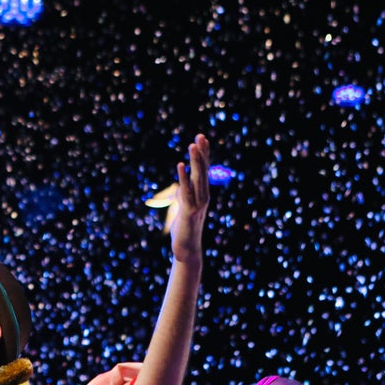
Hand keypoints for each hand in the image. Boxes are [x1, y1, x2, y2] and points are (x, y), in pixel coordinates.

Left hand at [171, 133, 210, 262]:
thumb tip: (181, 187)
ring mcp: (198, 204)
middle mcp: (203, 196)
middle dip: (201, 153)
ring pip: (197, 178)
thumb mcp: (184, 208)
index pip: (204, 170)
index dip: (204, 154)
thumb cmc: (184, 230)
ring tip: (192, 145)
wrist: (187, 249)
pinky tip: (180, 165)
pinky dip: (183, 177)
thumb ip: (185, 196)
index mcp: (202, 194)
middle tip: (200, 135)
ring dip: (195, 161)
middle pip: (203, 171)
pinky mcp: (189, 211)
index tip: (202, 138)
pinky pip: (186, 191)